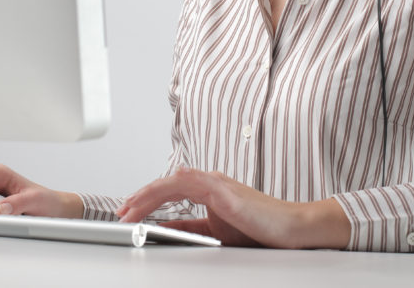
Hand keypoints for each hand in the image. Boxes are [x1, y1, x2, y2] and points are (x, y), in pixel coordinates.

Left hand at [115, 168, 349, 248]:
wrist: (292, 228)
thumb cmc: (262, 229)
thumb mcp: (219, 232)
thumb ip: (194, 227)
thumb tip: (170, 229)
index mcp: (210, 190)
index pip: (171, 192)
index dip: (147, 201)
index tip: (130, 212)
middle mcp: (211, 182)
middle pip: (166, 185)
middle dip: (140, 197)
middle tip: (121, 211)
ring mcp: (216, 183)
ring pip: (171, 182)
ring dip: (146, 195)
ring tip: (128, 209)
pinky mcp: (222, 189)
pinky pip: (186, 184)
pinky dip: (166, 188)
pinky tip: (153, 195)